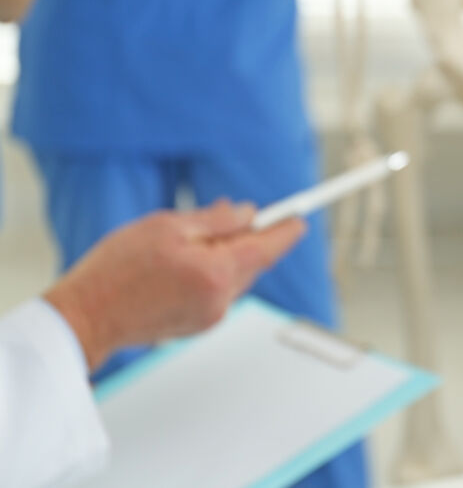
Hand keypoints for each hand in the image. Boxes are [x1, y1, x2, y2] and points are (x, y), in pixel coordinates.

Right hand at [44, 201, 305, 370]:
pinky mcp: (198, 325)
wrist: (86, 317)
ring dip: (228, 255)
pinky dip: (214, 272)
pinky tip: (188, 262)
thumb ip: (216, 220)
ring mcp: (210, 316)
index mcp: (216, 274)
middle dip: (251, 238)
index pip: (266, 249)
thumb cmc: (117, 270)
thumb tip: (249, 214)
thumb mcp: (167, 227)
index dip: (286, 231)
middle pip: (253, 262)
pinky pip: (220, 291)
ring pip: (236, 276)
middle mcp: (220, 300)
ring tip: (197, 238)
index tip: (300, 219)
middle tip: (241, 216)